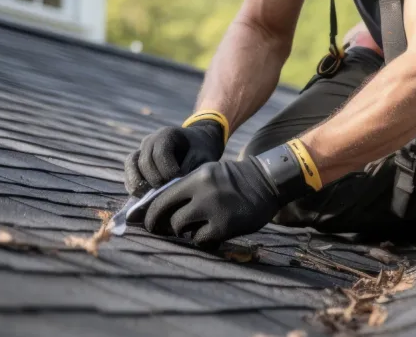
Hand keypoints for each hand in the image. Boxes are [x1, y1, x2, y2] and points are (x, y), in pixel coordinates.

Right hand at [124, 120, 224, 196]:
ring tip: (152, 197)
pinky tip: (144, 197)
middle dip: (156, 180)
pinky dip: (133, 185)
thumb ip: (190, 167)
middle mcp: (150, 140)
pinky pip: (128, 172)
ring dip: (140, 183)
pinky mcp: (137, 162)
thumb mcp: (202, 157)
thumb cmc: (201, 151)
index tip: (179, 181)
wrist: (196, 145)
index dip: (168, 171)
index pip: (160, 154)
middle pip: (145, 161)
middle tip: (168, 192)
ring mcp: (141, 150)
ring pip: (132, 165)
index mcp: (167, 134)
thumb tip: (174, 184)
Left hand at [143, 159, 278, 245]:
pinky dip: (202, 241)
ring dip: (185, 232)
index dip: (151, 213)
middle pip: (169, 216)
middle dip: (164, 225)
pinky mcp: (226, 226)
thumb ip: (186, 187)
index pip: (162, 198)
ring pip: (182, 228)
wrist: (267, 182)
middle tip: (165, 230)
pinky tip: (210, 236)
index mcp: (197, 177)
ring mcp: (215, 209)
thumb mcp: (208, 174)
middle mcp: (203, 192)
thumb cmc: (234, 180)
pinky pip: (202, 240)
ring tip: (195, 230)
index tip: (148, 222)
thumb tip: (158, 208)